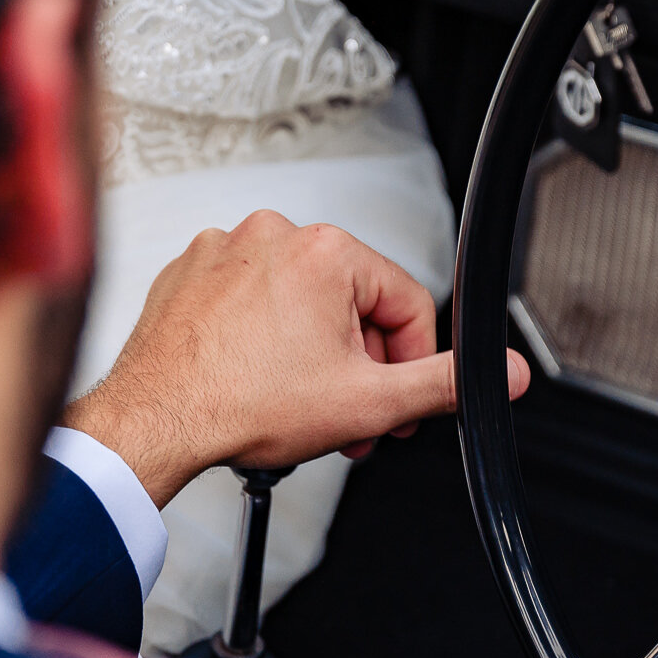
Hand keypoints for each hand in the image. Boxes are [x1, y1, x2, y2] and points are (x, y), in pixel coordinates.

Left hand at [64, 210, 530, 507]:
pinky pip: (248, 301)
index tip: (396, 403)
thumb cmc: (240, 406)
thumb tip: (503, 372)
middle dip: (358, 366)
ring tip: (295, 405)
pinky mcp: (189, 273)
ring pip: (299, 303)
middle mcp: (272, 235)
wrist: (153, 422)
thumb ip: (442, 384)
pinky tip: (253, 381)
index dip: (412, 363)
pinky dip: (260, 339)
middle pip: (351, 303)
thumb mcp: (366, 403)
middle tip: (349, 419)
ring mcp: (224, 250)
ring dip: (311, 354)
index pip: (407, 301)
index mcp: (325, 251)